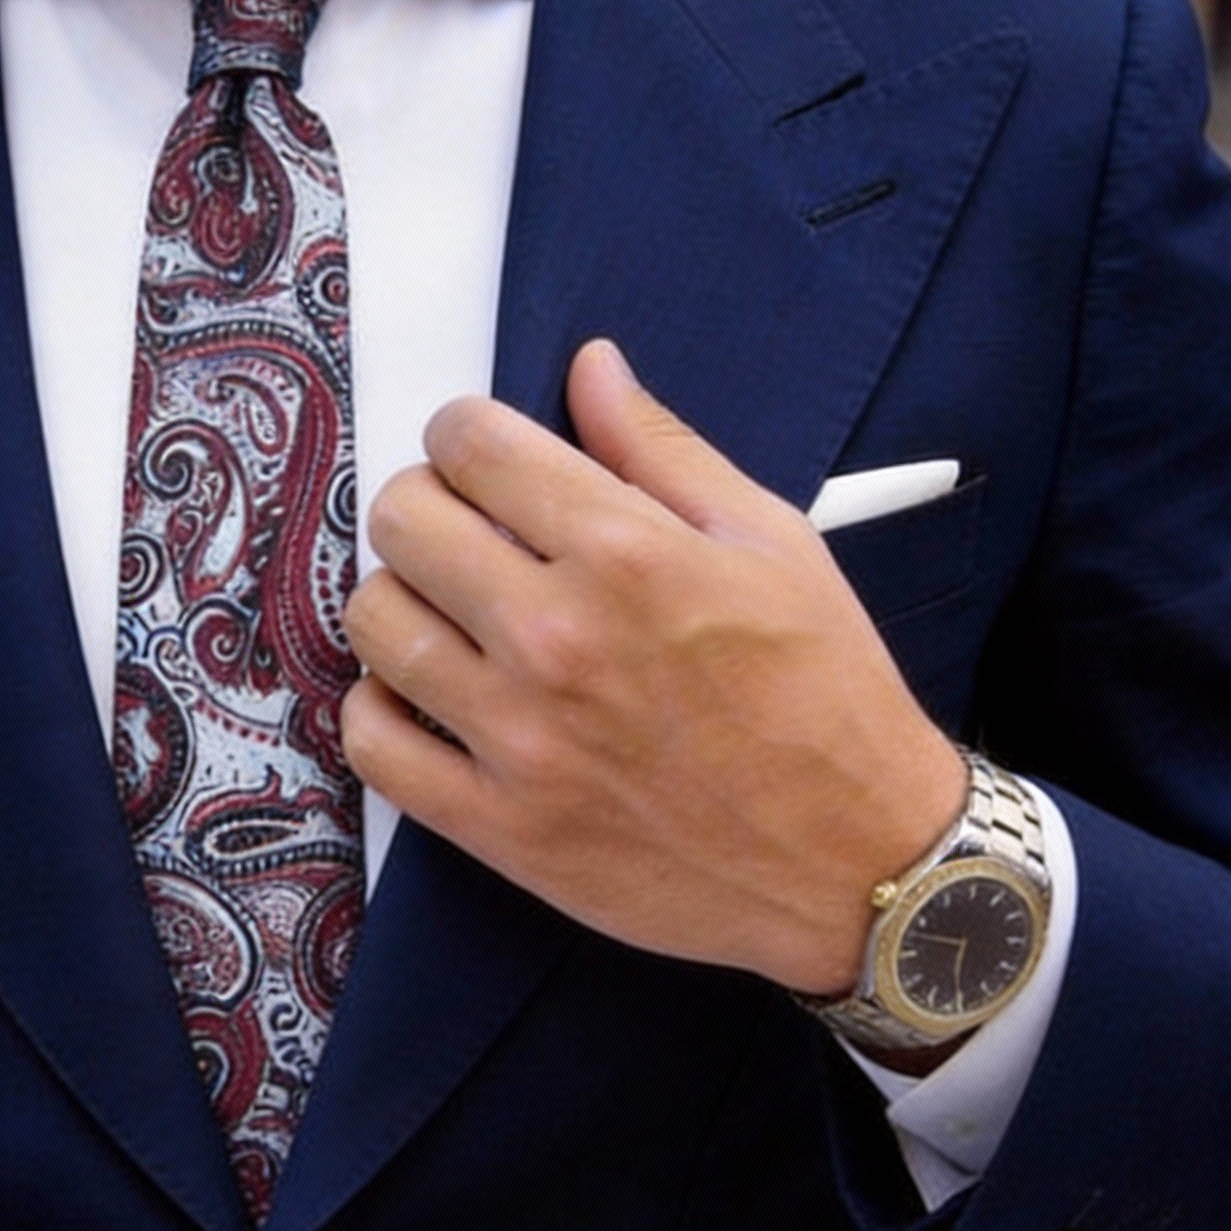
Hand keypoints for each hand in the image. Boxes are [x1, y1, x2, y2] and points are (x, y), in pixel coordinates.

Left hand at [341, 339, 966, 995]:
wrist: (858, 863)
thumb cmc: (826, 698)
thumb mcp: (772, 543)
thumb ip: (662, 450)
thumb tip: (589, 367)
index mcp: (626, 554)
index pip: (471, 445)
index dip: (464, 433)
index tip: (480, 455)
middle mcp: (558, 638)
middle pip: (403, 520)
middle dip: (425, 504)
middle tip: (464, 530)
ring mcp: (519, 738)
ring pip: (373, 622)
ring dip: (398, 600)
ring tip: (446, 613)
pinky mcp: (499, 826)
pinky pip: (372, 745)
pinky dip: (380, 710)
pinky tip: (423, 697)